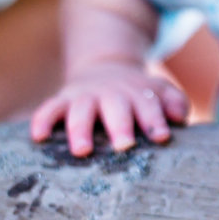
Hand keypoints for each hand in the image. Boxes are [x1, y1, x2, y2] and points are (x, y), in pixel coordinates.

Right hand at [30, 62, 188, 156]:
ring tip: (82, 151)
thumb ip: (175, 102)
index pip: (150, 107)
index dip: (155, 121)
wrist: (106, 68)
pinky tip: (38, 137)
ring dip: (80, 129)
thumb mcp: (160, 91)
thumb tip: (181, 116)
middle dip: (120, 127)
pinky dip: (42, 121)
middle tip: (124, 146)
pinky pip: (48, 109)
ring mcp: (85, 97)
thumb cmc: (139, 93)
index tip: (162, 137)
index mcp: (139, 94)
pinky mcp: (63, 101)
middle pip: (116, 109)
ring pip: (81, 111)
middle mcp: (111, 95)